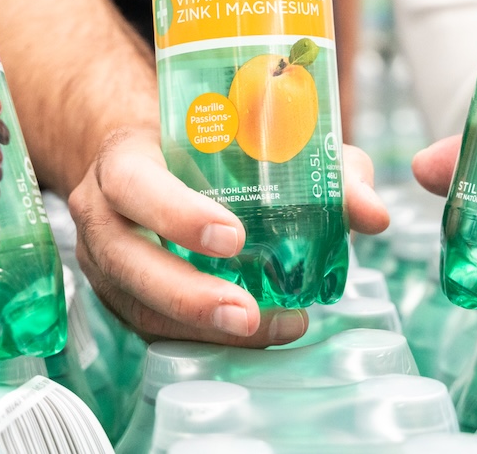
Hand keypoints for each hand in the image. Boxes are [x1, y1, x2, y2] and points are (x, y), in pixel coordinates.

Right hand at [67, 126, 387, 345]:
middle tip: (247, 313)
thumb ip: (323, 166)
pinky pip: (147, 324)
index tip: (234, 238)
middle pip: (125, 258)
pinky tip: (252, 335)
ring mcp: (103, 258)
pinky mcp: (117, 294)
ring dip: (197, 325)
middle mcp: (101, 209)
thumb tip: (375, 213)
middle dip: (186, 293)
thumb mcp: (264, 140)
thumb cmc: (211, 146)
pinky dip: (197, 336)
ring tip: (264, 330)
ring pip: (134, 302)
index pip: (134, 182)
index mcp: (125, 156)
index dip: (176, 213)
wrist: (153, 158)